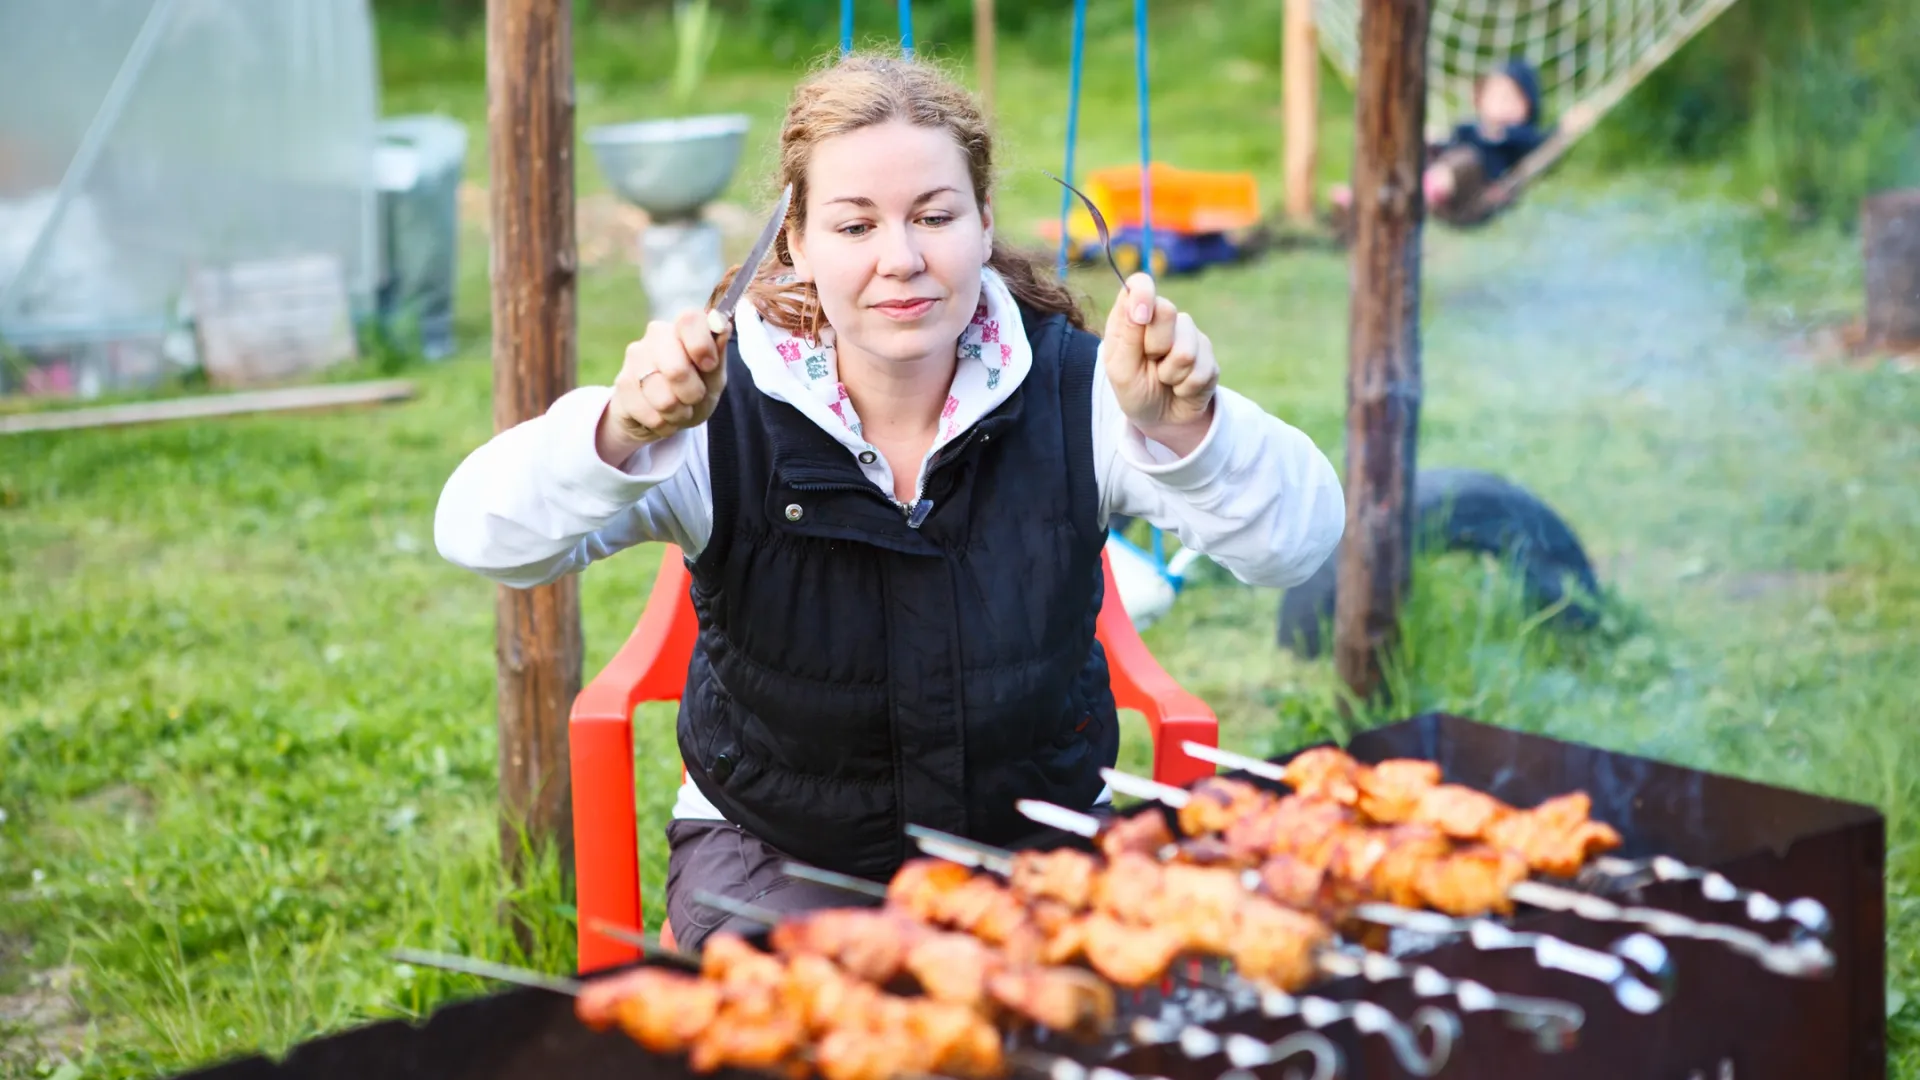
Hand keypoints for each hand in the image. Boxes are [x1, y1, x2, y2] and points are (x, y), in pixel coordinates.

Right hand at [596, 309, 728, 465]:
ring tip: (676, 409)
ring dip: (678, 413)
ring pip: (664, 399)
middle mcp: (656, 336)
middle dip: (692, 394)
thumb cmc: (691, 391)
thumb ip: (718, 355)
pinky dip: (662, 423)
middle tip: (693, 397)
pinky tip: (659, 415)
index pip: (690, 320)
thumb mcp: (713, 378)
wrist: (659, 415)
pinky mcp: (622, 382)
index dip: (702, 346)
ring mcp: (635, 357)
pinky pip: (650, 415)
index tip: (709, 365)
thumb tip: (723, 325)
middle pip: (677, 370)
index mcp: (682, 328)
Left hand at [1103, 272, 1218, 456]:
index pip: (1140, 283)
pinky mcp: (1208, 357)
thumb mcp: (1119, 369)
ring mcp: (1189, 335)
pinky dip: (1185, 387)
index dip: (1144, 293)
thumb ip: (1126, 335)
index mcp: (1133, 317)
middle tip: (1150, 364)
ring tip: (1165, 379)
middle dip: (1155, 347)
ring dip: (1171, 374)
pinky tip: (1180, 388)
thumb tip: (1139, 304)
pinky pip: (1201, 370)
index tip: (1141, 316)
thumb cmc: (1134, 392)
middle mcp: (1162, 320)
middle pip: (1168, 311)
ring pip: (1186, 348)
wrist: (1161, 421)